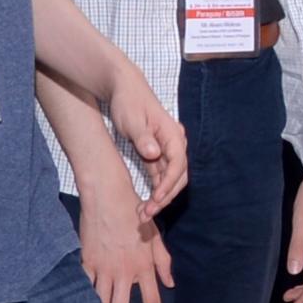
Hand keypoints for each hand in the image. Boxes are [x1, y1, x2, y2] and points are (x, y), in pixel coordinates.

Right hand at [78, 190, 170, 302]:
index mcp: (144, 266)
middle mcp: (124, 271)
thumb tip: (170, 284)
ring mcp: (103, 268)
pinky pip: (83, 287)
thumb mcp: (156, 236)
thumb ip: (163, 262)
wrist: (107, 196)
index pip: (151, 302)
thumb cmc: (135, 213)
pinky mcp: (86, 262)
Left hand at [104, 66, 187, 211]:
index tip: (156, 199)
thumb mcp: (132, 119)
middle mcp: (174, 144)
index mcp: (173, 135)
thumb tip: (154, 154)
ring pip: (169, 180)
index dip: (169, 184)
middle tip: (146, 213)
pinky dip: (154, 191)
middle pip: (177, 177)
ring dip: (159, 198)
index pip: (178, 164)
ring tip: (143, 214)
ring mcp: (166, 151)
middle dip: (165, 197)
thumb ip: (143, 137)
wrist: (123, 89)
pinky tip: (144, 204)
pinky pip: (160, 177)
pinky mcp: (156, 155)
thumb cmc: (128, 102)